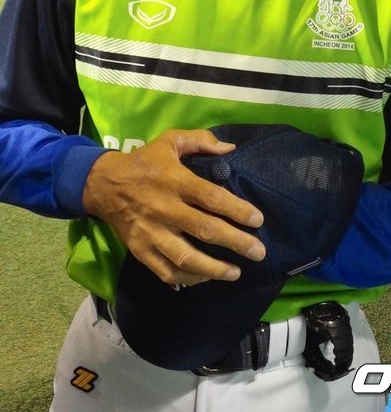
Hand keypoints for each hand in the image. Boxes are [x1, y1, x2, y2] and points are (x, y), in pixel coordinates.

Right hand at [82, 129, 265, 287]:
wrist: (103, 184)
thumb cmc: (144, 162)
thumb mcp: (170, 141)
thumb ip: (200, 140)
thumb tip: (229, 149)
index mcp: (174, 181)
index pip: (211, 197)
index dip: (237, 210)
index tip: (257, 220)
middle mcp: (165, 208)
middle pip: (205, 229)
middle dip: (236, 242)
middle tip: (258, 252)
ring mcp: (151, 233)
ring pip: (186, 257)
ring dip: (214, 269)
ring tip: (236, 272)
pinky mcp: (140, 251)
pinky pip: (166, 271)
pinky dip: (188, 279)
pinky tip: (205, 277)